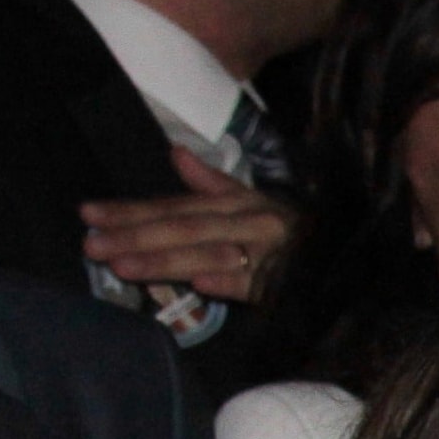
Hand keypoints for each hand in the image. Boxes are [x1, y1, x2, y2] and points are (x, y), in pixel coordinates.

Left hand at [81, 148, 298, 308]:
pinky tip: (200, 284)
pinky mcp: (285, 283)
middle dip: (134, 237)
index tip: (89, 215)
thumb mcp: (256, 199)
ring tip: (122, 267)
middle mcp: (245, 223)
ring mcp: (266, 253)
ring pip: (208, 253)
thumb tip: (176, 154)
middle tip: (91, 246)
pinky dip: (229, 281)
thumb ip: (214, 183)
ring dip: (165, 261)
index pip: (173, 206)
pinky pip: (255, 282)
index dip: (131, 211)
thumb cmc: (296, 231)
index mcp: (234, 204)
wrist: (349, 254)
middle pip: (182, 228)